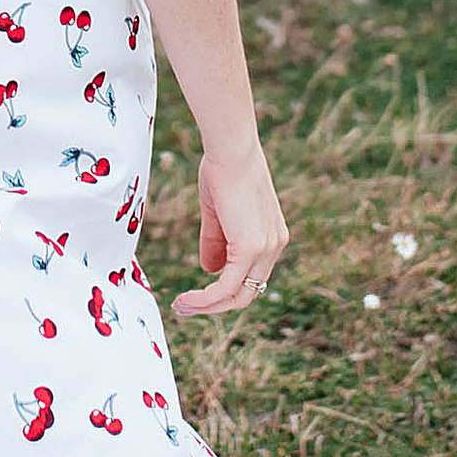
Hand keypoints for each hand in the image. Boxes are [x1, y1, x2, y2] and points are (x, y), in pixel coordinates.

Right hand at [169, 144, 287, 318]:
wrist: (231, 150)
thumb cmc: (224, 170)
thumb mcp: (219, 213)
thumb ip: (217, 242)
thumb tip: (209, 271)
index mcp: (272, 236)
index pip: (252, 276)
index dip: (225, 289)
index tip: (198, 293)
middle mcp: (275, 245)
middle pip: (248, 293)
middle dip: (215, 305)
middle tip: (186, 306)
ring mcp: (266, 248)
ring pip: (237, 296)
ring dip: (207, 306)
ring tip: (181, 306)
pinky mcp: (251, 248)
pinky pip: (226, 287)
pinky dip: (205, 299)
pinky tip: (186, 299)